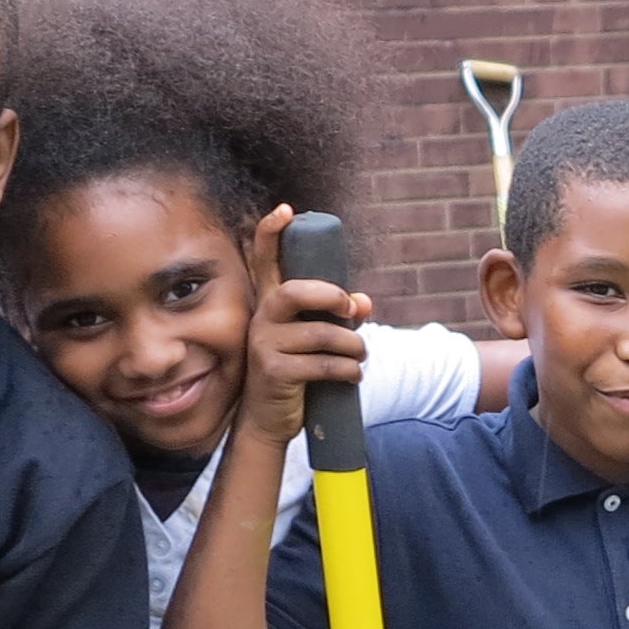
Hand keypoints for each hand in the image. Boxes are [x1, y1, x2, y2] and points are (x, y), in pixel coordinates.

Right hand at [235, 204, 371, 446]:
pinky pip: (322, 365)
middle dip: (331, 297)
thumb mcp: (317, 339)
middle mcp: (262, 319)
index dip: (271, 233)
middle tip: (351, 309)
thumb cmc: (297, 369)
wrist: (270, 418)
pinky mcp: (274, 373)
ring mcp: (264, 346)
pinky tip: (353, 375)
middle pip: (295, 292)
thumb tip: (365, 300)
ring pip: (320, 335)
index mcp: (272, 303)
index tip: (286, 210)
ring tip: (361, 355)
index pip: (264, 260)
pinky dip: (347, 370)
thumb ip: (340, 316)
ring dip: (352, 345)